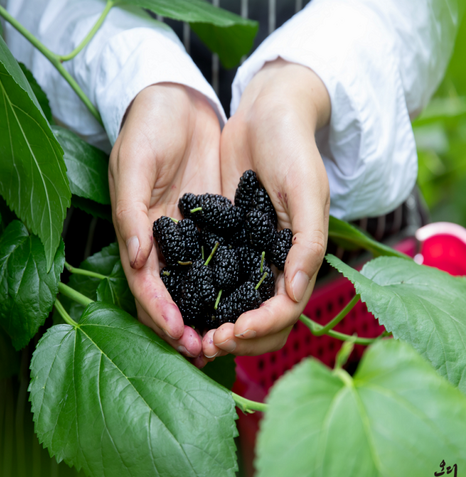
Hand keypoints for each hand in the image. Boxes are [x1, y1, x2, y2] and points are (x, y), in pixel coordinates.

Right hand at [109, 83, 221, 366]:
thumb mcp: (133, 162)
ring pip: (199, 287)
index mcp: (140, 233)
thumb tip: (136, 259)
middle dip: (186, 326)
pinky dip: (233, 285)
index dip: (159, 311)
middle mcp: (165, 243)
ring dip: (211, 315)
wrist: (178, 104)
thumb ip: (131, 211)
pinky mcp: (217, 225)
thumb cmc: (148, 128)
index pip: (146, 283)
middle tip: (206, 351)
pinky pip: (225, 261)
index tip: (179, 334)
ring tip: (230, 339)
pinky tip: (249, 303)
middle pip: (172, 296)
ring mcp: (193, 236)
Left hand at [203, 60, 330, 357]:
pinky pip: (215, 278)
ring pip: (236, 306)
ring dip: (217, 327)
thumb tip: (295, 292)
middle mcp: (274, 263)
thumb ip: (307, 242)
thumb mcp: (306, 191)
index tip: (232, 333)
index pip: (284, 309)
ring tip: (192, 335)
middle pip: (261, 319)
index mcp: (298, 257)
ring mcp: (249, 254)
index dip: (261, 329)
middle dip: (238, 339)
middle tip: (207, 345)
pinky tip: (181, 306)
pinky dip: (202, 298)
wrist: (266, 117)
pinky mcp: (226, 240)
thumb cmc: (293, 149)